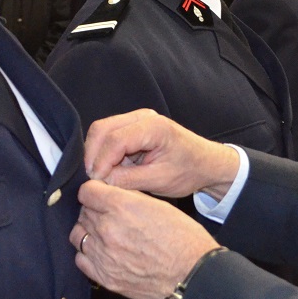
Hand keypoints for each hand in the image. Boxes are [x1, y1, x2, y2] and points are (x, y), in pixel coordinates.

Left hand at [71, 180, 218, 298]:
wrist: (192, 275)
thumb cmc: (183, 239)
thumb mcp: (159, 205)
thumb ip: (129, 198)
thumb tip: (112, 194)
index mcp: (121, 207)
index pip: (86, 191)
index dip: (94, 192)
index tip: (100, 195)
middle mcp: (107, 229)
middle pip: (83, 212)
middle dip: (94, 211)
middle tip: (109, 216)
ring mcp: (104, 256)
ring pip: (78, 235)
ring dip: (88, 231)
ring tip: (104, 234)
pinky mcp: (105, 277)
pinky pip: (81, 259)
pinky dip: (88, 254)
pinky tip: (103, 253)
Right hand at [83, 109, 240, 199]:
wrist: (205, 163)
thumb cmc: (189, 171)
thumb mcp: (160, 180)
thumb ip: (128, 180)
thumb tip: (100, 181)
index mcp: (153, 127)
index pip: (115, 139)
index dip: (101, 161)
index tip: (95, 181)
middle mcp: (142, 117)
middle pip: (102, 129)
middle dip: (92, 154)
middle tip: (92, 178)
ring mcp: (136, 120)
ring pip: (102, 130)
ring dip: (96, 153)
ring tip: (100, 176)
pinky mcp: (132, 127)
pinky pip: (108, 135)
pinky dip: (103, 152)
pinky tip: (107, 169)